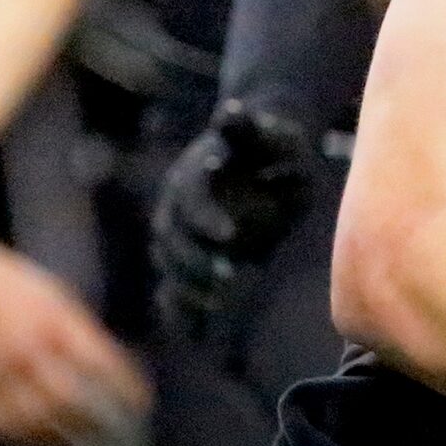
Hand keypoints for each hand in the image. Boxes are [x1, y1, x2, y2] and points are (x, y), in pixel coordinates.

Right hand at [0, 247, 149, 445]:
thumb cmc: (9, 286)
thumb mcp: (55, 296)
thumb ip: (79, 332)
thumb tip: (107, 368)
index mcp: (52, 323)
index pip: (98, 364)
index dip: (123, 388)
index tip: (139, 403)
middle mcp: (27, 350)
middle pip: (69, 398)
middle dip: (97, 420)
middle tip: (116, 432)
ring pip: (36, 418)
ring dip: (64, 435)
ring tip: (83, 441)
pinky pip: (4, 424)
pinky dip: (27, 437)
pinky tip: (44, 439)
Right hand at [150, 100, 323, 344]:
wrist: (265, 162)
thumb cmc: (273, 148)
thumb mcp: (271, 135)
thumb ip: (250, 127)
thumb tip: (231, 111)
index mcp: (193, 177)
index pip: (191, 200)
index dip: (207, 218)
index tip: (232, 235)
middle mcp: (176, 210)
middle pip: (176, 241)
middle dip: (198, 261)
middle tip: (230, 278)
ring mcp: (179, 239)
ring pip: (172, 269)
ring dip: (191, 290)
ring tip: (221, 305)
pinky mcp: (190, 264)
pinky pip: (175, 291)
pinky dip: (183, 311)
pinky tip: (198, 334)